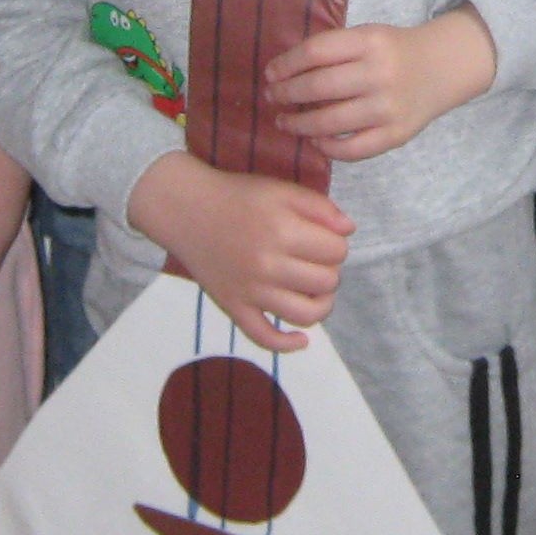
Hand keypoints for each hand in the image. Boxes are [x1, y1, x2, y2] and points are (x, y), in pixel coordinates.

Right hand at [129, 152, 353, 353]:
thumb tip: (348, 231)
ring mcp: (250, 291)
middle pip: (326, 282)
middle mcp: (267, 265)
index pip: (336, 251)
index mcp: (283, 231)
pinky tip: (301, 339)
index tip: (323, 238)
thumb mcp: (281, 190)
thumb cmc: (238, 197)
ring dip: (321, 304)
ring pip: (306, 314)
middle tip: (314, 259)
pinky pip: (265, 337)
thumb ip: (320, 207)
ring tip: (314, 291)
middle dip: (329, 270)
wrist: (186, 210)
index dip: (336, 244)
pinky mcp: (234, 308)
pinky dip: (287, 344)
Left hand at [271, 6, 496, 160]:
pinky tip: (315, 141)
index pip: (316, 52)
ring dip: (299, 124)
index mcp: (369, 41)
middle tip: (272, 98)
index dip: (286, 64)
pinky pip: (352, 149)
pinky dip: (327, 148)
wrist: (442, 68)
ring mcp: (388, 107)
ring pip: (330, 122)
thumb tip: (282, 73)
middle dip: (286, 94)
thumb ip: (332, 51)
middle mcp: (379, 73)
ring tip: (284, 122)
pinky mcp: (396, 134)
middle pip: (318, 87)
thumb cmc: (393, 51)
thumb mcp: (366, 36)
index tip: (270, 74)